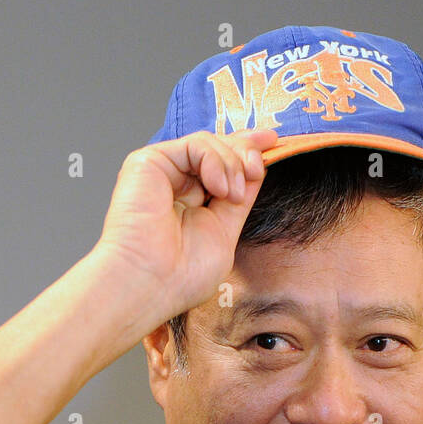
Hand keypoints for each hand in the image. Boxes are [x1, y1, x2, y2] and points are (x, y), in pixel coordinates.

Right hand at [91, 127, 279, 329]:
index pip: (222, 167)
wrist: (151, 282)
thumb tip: (256, 167)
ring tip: (231, 195)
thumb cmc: (182, 275)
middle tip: (257, 167)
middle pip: (218, 148)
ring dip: (232, 165)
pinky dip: (215, 160)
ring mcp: (162, 172)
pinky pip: (194, 144)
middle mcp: (175, 185)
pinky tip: (219, 188)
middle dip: (245, 151)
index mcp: (192, 203)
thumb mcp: (225, 232)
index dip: (246, 150)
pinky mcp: (148, 162)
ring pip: (209, 144)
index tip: (274, 141)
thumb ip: (238, 200)